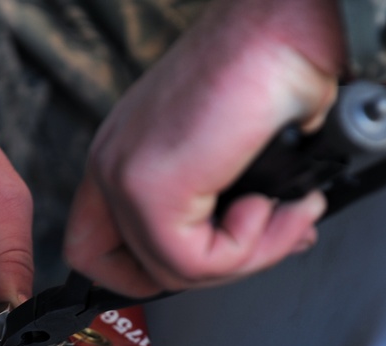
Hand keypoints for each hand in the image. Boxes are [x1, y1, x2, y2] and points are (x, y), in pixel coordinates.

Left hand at [64, 0, 344, 296]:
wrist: (290, 31)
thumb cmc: (272, 74)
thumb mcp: (234, 161)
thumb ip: (218, 212)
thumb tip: (243, 254)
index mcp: (123, 157)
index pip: (94, 250)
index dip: (148, 275)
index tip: (209, 266)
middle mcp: (114, 164)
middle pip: (130, 271)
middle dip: (217, 270)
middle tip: (272, 238)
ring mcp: (124, 177)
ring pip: (175, 273)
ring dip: (251, 255)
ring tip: (290, 213)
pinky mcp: (150, 188)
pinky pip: (195, 264)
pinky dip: (251, 246)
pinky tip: (274, 204)